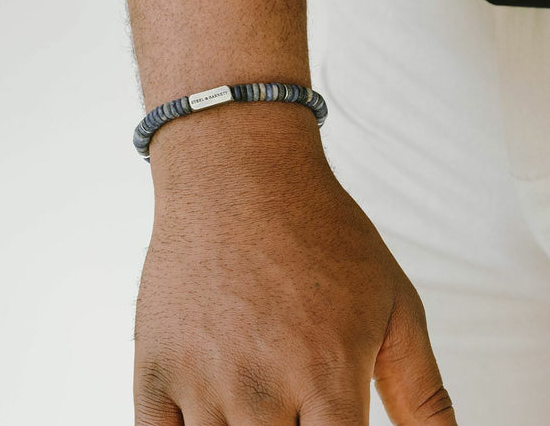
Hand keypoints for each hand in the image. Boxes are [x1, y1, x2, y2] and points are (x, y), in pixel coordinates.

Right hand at [131, 109, 455, 424]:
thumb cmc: (319, 232)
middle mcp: (260, 389)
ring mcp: (199, 379)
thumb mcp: (392, 301)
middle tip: (294, 408)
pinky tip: (209, 419)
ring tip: (258, 403)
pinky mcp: (154, 367)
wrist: (238, 175)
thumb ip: (422, 390)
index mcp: (328, 376)